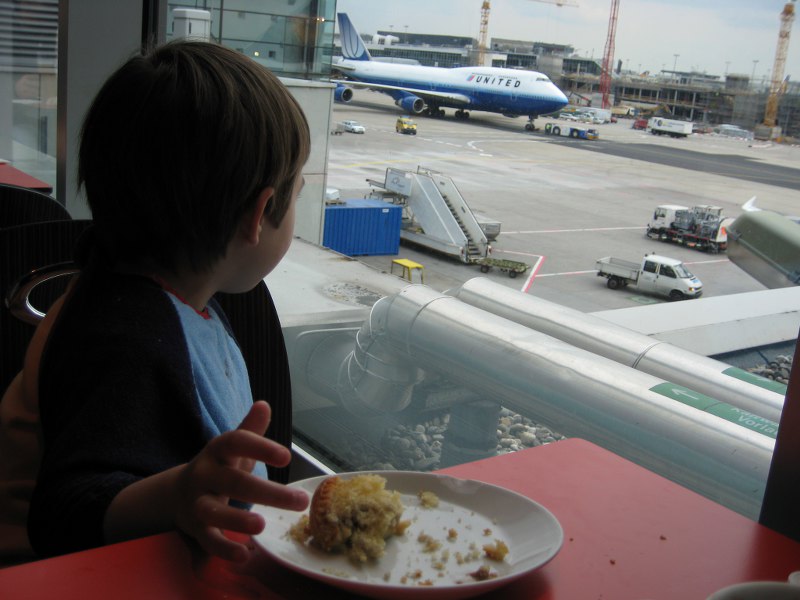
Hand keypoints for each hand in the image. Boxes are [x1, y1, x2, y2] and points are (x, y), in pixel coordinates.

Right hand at [173, 401, 308, 561]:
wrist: (178, 492)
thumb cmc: (219, 467)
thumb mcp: (233, 447)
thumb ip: (250, 430)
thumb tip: (264, 404)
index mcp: (217, 451)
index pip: (236, 442)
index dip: (260, 448)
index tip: (287, 456)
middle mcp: (204, 474)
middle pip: (235, 482)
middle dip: (269, 492)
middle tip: (300, 501)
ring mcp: (197, 502)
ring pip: (214, 511)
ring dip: (236, 520)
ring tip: (262, 526)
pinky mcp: (194, 528)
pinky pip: (207, 539)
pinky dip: (223, 549)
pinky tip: (244, 556)